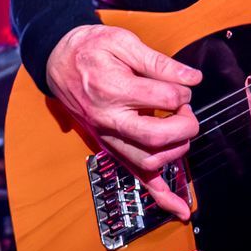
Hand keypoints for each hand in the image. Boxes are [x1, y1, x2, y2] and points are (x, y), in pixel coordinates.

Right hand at [47, 23, 203, 220]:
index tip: (185, 83)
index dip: (183, 91)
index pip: (164, 98)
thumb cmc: (91, 48)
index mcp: (113, 90)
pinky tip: (179, 208)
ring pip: (149, 162)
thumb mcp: (123, 42)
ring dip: (176, 150)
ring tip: (179, 128)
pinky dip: (160, 196)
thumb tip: (193, 78)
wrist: (58, 61)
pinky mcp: (110, 148)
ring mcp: (108, 139)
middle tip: (187, 109)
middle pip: (157, 137)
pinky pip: (136, 178)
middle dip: (185, 124)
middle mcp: (109, 121)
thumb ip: (158, 62)